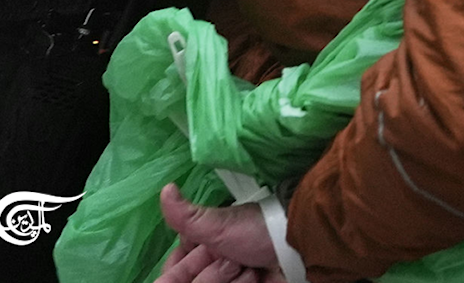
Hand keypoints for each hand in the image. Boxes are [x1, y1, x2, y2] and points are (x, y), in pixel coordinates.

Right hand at [154, 185, 285, 282]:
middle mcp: (213, 265)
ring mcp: (229, 279)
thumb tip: (165, 189)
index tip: (193, 265)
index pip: (175, 271)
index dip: (178, 274)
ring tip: (250, 269)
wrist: (297, 247)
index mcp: (201, 247)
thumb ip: (187, 215)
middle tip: (233, 262)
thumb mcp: (218, 224)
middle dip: (212, 277)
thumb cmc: (257, 231)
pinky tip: (257, 277)